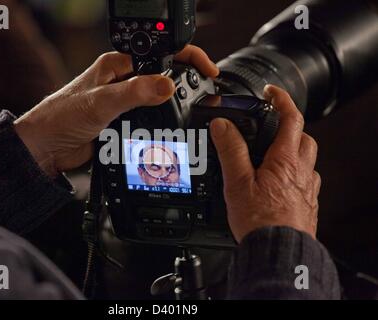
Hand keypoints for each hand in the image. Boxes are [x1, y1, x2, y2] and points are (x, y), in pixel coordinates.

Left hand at [15, 45, 218, 176]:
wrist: (46, 148)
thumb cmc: (60, 117)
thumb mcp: (100, 102)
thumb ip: (134, 93)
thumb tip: (167, 85)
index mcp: (117, 65)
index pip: (160, 54)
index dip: (187, 59)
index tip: (207, 71)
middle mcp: (122, 81)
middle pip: (163, 77)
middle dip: (184, 86)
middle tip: (202, 98)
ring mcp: (124, 103)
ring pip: (158, 101)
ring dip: (173, 108)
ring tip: (190, 116)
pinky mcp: (123, 122)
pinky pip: (149, 120)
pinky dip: (161, 125)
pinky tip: (167, 132)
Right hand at [210, 85, 319, 241]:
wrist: (278, 252)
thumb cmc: (261, 222)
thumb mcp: (238, 183)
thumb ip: (231, 150)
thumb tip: (223, 125)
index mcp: (285, 160)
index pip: (291, 118)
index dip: (281, 99)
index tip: (271, 92)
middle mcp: (302, 171)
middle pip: (304, 137)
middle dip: (289, 126)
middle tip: (271, 125)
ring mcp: (307, 188)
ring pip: (306, 158)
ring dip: (293, 149)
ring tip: (270, 154)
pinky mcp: (306, 203)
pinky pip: (305, 179)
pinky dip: (294, 173)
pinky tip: (278, 183)